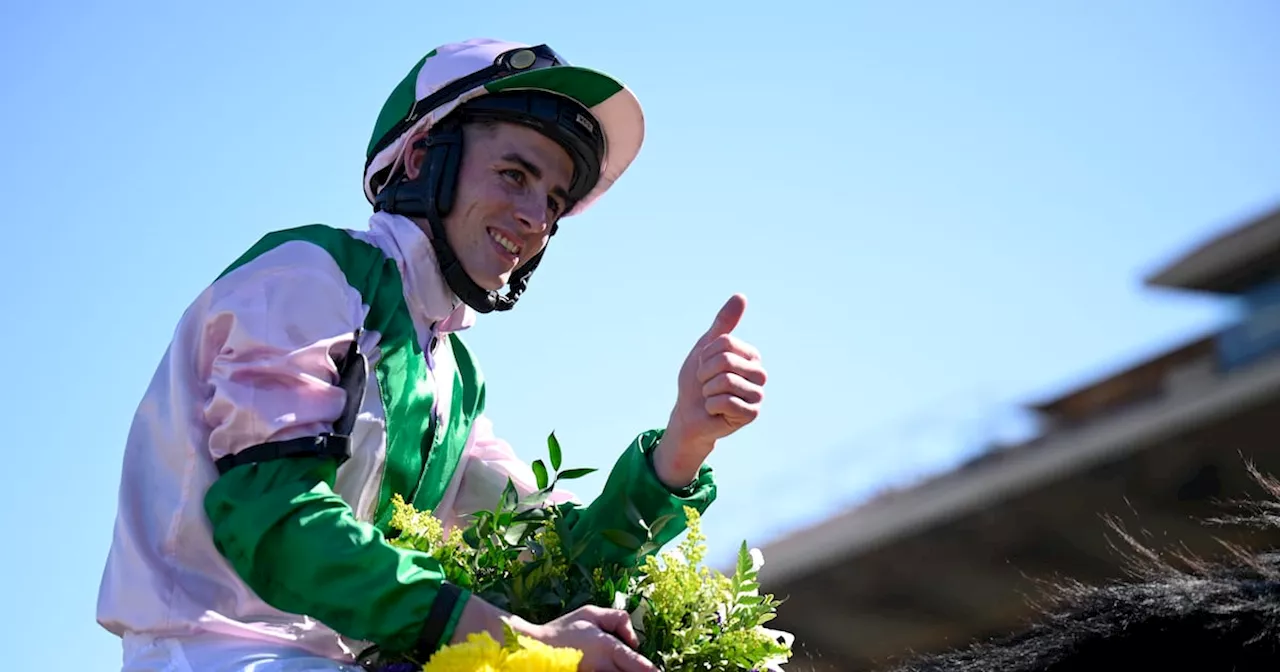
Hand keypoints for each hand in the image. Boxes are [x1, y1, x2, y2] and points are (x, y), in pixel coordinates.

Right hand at [528, 605, 656, 671]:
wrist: (535, 649)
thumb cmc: (564, 629)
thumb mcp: (590, 612)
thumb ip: (617, 620)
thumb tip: (634, 640)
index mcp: (606, 647)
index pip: (635, 662)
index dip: (648, 669)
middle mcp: (602, 666)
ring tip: (634, 668)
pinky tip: (615, 668)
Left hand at [655, 294, 766, 487]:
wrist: (689, 413)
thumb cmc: (698, 380)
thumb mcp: (706, 347)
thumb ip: (723, 324)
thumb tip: (741, 296)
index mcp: (751, 355)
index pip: (724, 344)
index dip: (705, 356)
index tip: (704, 366)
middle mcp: (759, 374)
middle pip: (725, 361)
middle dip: (705, 373)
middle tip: (706, 384)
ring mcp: (757, 395)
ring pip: (726, 382)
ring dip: (708, 390)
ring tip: (711, 397)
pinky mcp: (752, 414)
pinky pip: (726, 402)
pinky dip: (712, 406)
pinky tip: (716, 411)